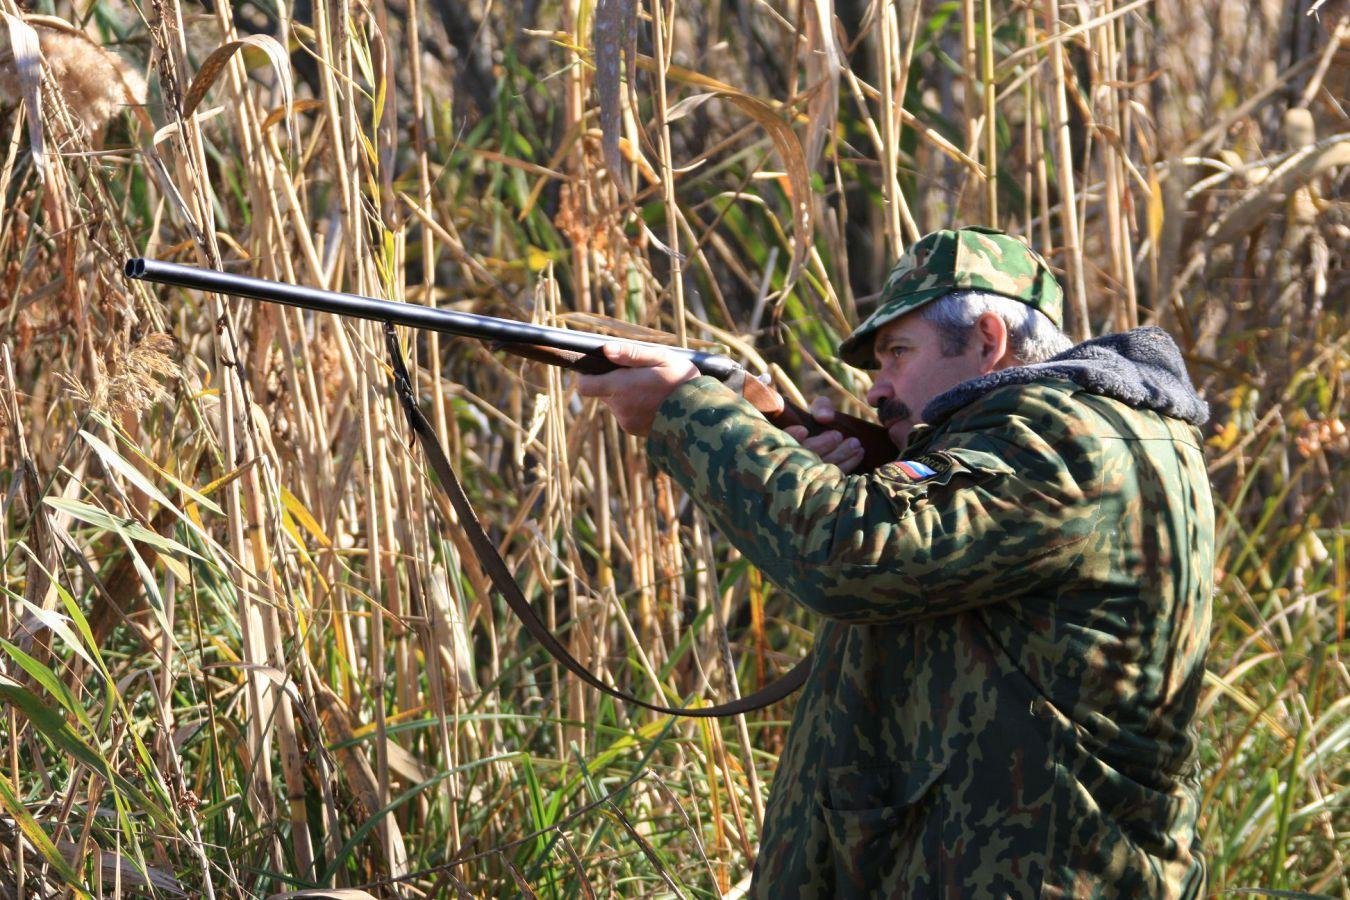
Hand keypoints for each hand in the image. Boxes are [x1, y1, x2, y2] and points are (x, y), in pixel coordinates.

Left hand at [575, 343, 699, 435]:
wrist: (701, 413)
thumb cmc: (682, 380)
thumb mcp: (660, 358)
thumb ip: (631, 354)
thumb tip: (605, 350)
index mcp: (621, 387)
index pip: (584, 386)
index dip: (586, 377)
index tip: (598, 369)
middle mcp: (620, 408)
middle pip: (601, 393)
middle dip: (612, 383)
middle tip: (635, 375)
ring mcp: (627, 422)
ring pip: (615, 404)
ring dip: (625, 396)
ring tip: (649, 389)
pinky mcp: (635, 431)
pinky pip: (626, 416)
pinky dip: (634, 408)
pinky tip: (653, 403)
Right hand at [783, 397, 865, 472]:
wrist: (837, 440)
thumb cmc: (823, 421)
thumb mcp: (821, 410)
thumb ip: (822, 408)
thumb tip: (824, 417)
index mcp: (787, 443)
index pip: (783, 442)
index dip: (791, 437)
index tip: (804, 430)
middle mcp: (793, 461)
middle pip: (803, 457)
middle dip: (821, 446)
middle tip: (838, 435)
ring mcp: (809, 474)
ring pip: (819, 469)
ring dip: (839, 455)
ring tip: (855, 444)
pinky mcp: (825, 483)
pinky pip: (834, 477)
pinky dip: (848, 465)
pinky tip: (859, 454)